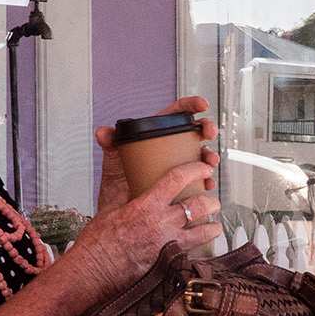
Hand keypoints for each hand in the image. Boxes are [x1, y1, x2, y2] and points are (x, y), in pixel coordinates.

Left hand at [94, 96, 218, 212]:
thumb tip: (104, 133)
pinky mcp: (186, 183)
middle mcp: (173, 148)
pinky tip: (207, 183)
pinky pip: (202, 179)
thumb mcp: (114, 159)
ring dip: (210, 156)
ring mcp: (181, 165)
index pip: (177, 114)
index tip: (202, 105)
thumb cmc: (118, 182)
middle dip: (207, 128)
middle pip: (196, 132)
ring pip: (203, 155)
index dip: (192, 105)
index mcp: (158, 135)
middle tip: (208, 132)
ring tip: (209, 162)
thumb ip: (109, 143)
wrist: (121, 210)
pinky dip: (208, 180)